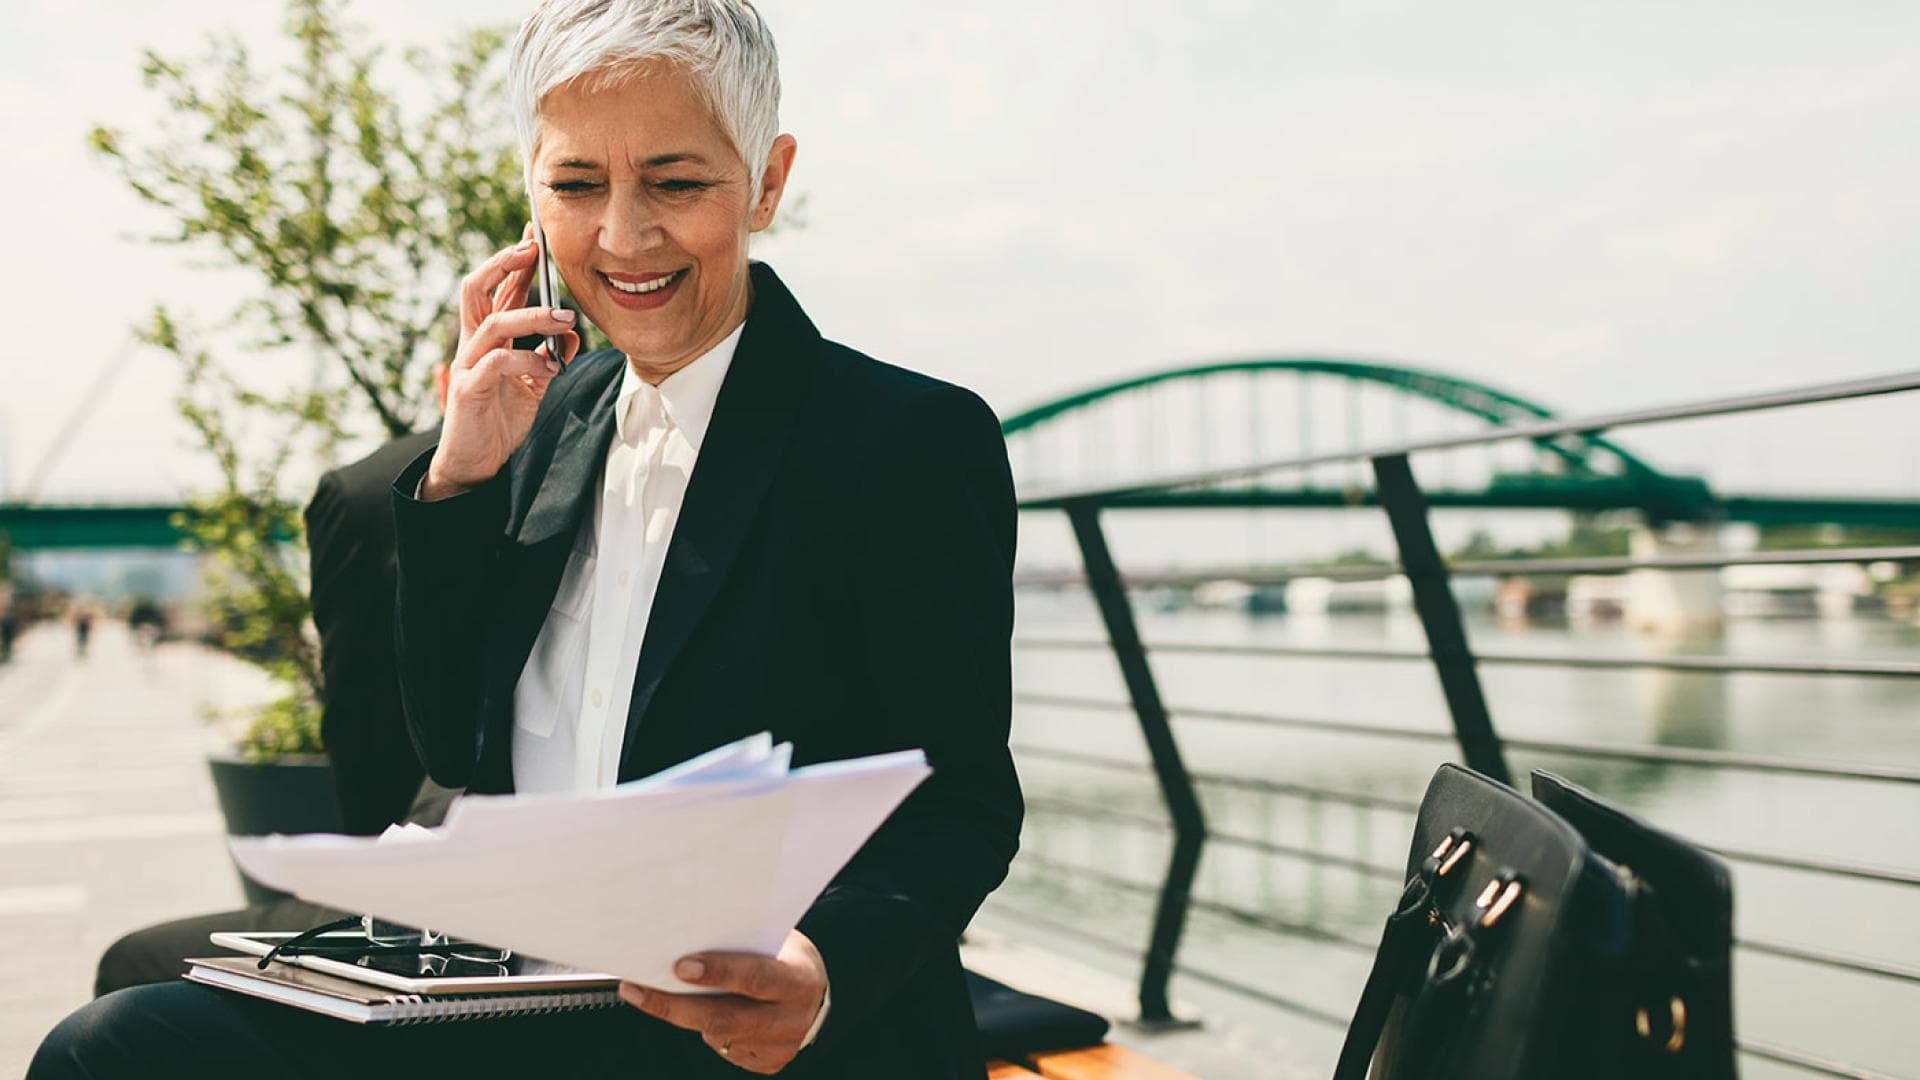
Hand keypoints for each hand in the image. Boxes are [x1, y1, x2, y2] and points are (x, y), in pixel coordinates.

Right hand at [422, 226, 581, 499]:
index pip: (498, 288)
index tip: (536, 234)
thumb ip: (549, 354)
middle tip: (534, 251)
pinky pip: (497, 363)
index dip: (515, 260)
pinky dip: (527, 361)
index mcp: (488, 337)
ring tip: (564, 318)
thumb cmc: (501, 418)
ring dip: (531, 315)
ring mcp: (467, 364)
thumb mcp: (535, 383)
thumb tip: (571, 331)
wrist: (475, 462)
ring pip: (494, 322)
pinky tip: (550, 369)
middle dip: (503, 264)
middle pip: (476, 288)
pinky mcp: (468, 390)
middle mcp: (472, 343)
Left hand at [621, 930, 828, 1074]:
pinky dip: (703, 1029)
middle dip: (675, 1005)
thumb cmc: (788, 960)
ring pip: (717, 1035)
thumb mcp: (779, 943)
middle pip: (724, 1017)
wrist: (819, 997)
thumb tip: (690, 936)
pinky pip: (724, 1048)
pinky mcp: (767, 1063)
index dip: (717, 973)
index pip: (754, 978)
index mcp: (798, 980)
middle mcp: (791, 1018)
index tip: (679, 966)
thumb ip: (743, 944)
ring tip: (650, 993)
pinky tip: (693, 1012)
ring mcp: (779, 1046)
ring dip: (681, 1014)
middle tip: (637, 989)